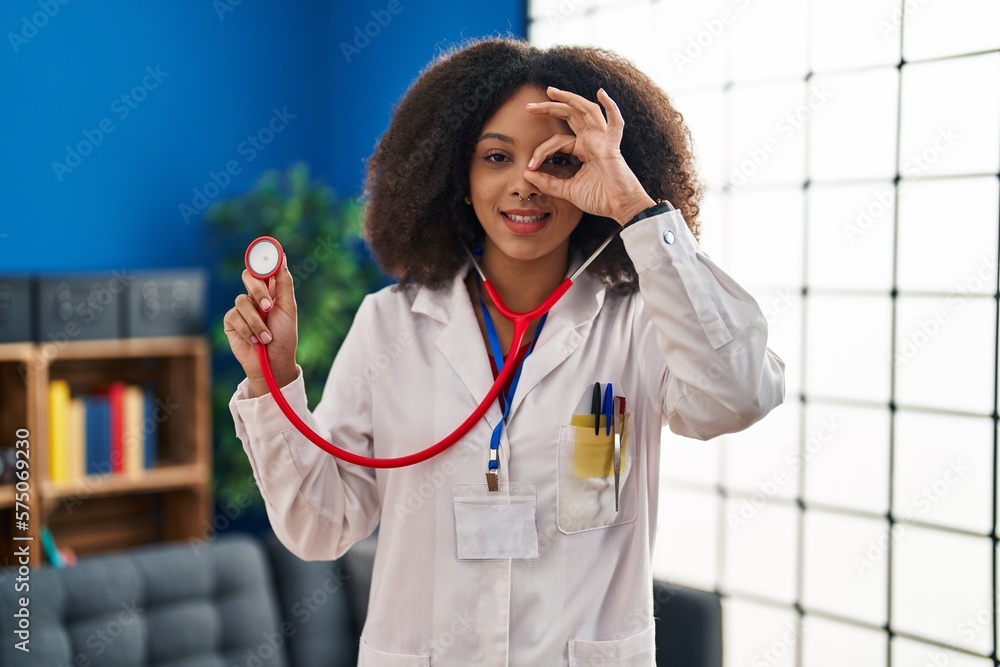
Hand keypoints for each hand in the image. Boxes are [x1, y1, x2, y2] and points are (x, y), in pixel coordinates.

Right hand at [223, 254, 298, 395]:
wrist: (273, 363)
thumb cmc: (284, 337)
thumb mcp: (288, 309)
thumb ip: (284, 284)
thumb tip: (282, 258)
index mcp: (272, 290)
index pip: (264, 268)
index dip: (263, 258)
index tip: (267, 251)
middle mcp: (255, 296)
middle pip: (249, 277)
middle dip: (258, 291)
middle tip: (268, 306)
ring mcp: (242, 309)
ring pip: (242, 301)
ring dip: (257, 322)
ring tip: (267, 337)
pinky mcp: (231, 321)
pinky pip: (234, 316)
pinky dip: (248, 330)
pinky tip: (255, 341)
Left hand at [523, 86, 655, 225]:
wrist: (620, 208)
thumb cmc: (599, 198)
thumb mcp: (567, 190)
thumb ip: (548, 183)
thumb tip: (526, 174)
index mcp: (582, 149)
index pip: (557, 141)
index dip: (541, 151)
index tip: (530, 166)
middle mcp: (591, 140)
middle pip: (569, 115)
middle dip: (549, 108)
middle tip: (528, 106)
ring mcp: (602, 140)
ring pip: (586, 111)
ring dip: (569, 99)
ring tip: (551, 92)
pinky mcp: (612, 146)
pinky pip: (614, 124)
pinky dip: (611, 107)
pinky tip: (601, 93)